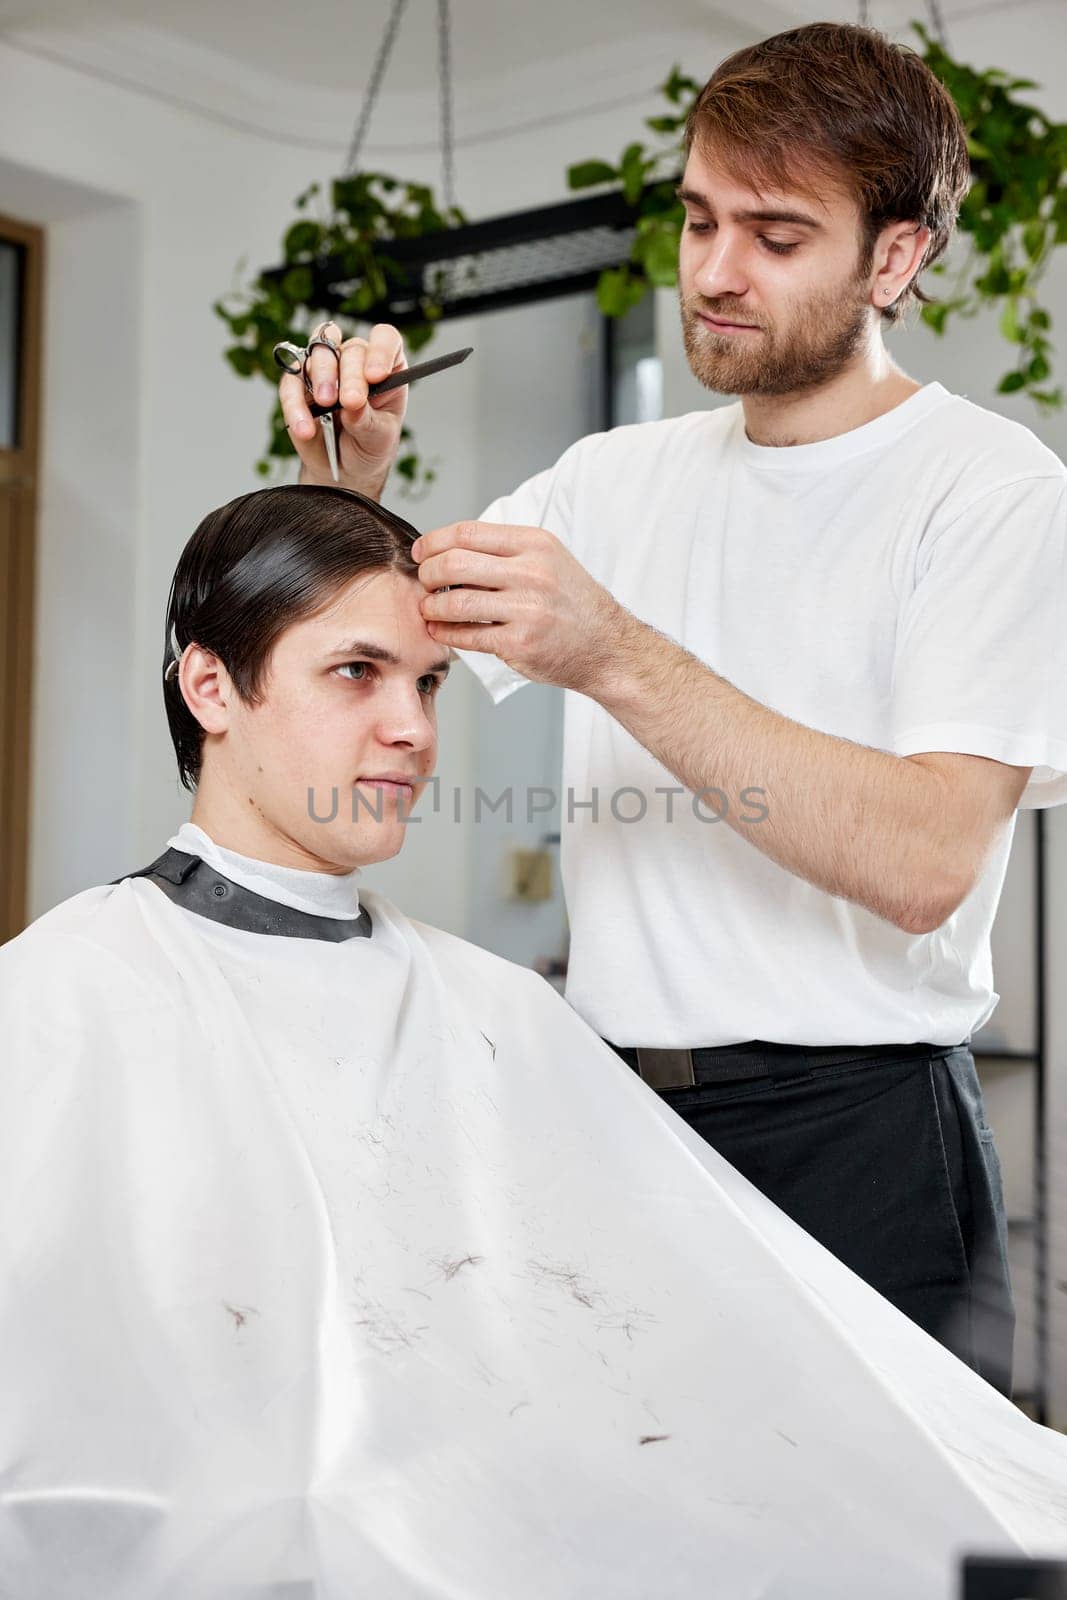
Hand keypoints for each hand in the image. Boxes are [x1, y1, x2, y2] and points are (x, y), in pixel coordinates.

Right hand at [278, 321, 407, 498]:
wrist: (344, 468)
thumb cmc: (370, 446)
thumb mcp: (379, 438)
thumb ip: (368, 420)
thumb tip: (352, 404)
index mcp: (385, 366)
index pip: (385, 339)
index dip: (381, 351)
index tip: (376, 375)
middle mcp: (354, 361)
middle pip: (350, 349)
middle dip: (350, 375)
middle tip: (350, 401)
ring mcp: (324, 370)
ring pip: (318, 353)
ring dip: (322, 376)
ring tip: (326, 404)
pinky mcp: (298, 386)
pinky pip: (291, 384)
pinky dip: (296, 404)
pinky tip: (305, 428)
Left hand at [412, 521, 626, 694]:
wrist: (607, 645)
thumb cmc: (572, 603)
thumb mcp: (549, 560)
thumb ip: (505, 552)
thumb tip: (449, 551)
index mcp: (535, 545)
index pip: (468, 533)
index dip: (435, 541)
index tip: (421, 552)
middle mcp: (532, 573)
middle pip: (455, 564)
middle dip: (428, 574)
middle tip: (424, 583)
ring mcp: (527, 609)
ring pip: (457, 602)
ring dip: (432, 607)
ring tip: (429, 609)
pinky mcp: (520, 643)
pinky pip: (468, 636)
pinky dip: (445, 634)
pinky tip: (440, 631)